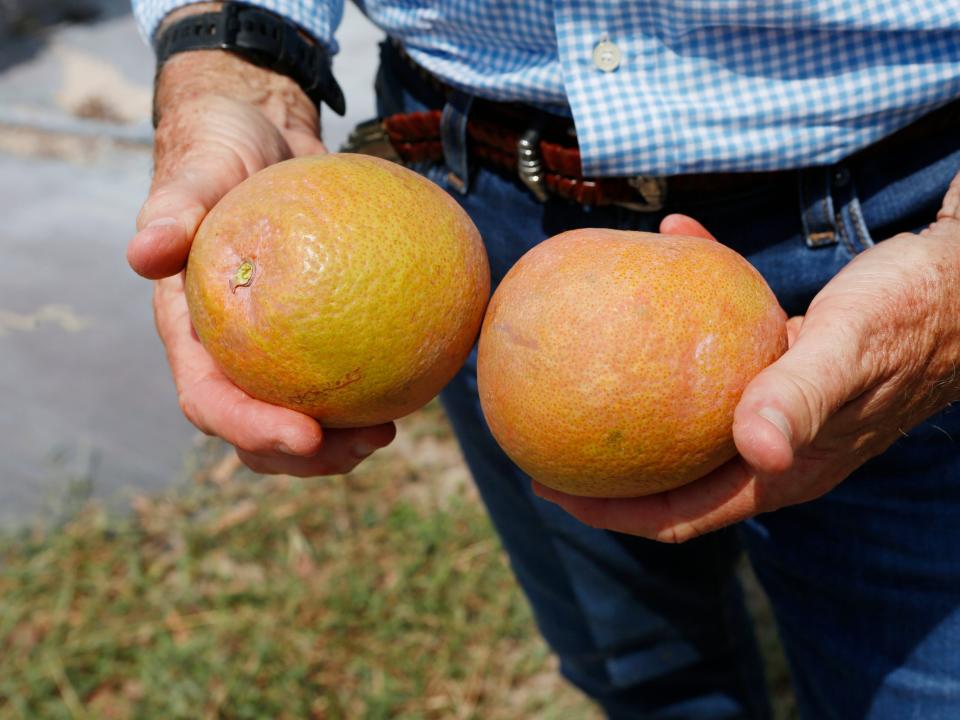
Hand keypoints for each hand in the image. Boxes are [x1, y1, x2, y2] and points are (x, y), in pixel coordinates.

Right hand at [130, 49, 394, 475]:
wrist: (263, 134)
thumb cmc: (222, 148)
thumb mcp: (200, 168)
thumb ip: (173, 207)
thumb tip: (143, 254)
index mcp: (190, 330)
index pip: (209, 400)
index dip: (250, 430)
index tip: (306, 435)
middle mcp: (228, 348)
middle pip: (254, 429)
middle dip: (305, 455)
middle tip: (366, 445)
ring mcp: (271, 344)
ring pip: (298, 415)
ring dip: (339, 440)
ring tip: (389, 431)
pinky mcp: (312, 329)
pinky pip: (338, 372)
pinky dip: (369, 390)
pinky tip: (412, 386)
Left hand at [533, 197, 959, 541]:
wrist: (959, 281)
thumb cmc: (910, 316)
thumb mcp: (847, 351)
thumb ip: (800, 396)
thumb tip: (757, 449)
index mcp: (781, 469)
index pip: (681, 515)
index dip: (613, 513)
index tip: (551, 488)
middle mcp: (771, 448)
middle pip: (669, 474)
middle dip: (607, 465)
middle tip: (545, 438)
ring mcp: (771, 407)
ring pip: (684, 414)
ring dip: (634, 393)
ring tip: (577, 367)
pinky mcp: (777, 361)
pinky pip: (714, 349)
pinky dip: (683, 315)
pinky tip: (666, 251)